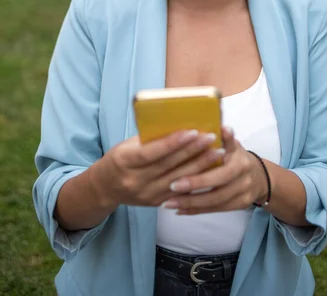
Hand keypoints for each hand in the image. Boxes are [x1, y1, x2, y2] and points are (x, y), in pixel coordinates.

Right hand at [89, 130, 225, 208]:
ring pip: (179, 180)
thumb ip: (150, 139)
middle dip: (194, 151)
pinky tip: (211, 170)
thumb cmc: (119, 159)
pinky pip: (180, 192)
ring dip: (201, 166)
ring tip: (218, 152)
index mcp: (124, 161)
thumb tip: (179, 125)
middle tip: (212, 138)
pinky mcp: (156, 203)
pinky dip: (197, 180)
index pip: (152, 152)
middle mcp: (135, 181)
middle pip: (169, 165)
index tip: (193, 131)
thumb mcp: (127, 145)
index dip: (173, 142)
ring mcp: (146, 195)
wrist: (105, 188)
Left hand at [161, 127, 269, 214]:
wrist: (260, 176)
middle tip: (170, 190)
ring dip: (190, 205)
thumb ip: (227, 138)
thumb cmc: (238, 156)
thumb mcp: (234, 145)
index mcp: (240, 163)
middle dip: (192, 193)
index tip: (176, 179)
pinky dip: (196, 211)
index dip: (198, 179)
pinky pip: (215, 210)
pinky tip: (179, 210)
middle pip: (216, 192)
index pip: (219, 174)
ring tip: (168, 203)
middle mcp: (243, 181)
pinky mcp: (239, 206)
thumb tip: (223, 127)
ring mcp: (243, 195)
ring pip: (214, 203)